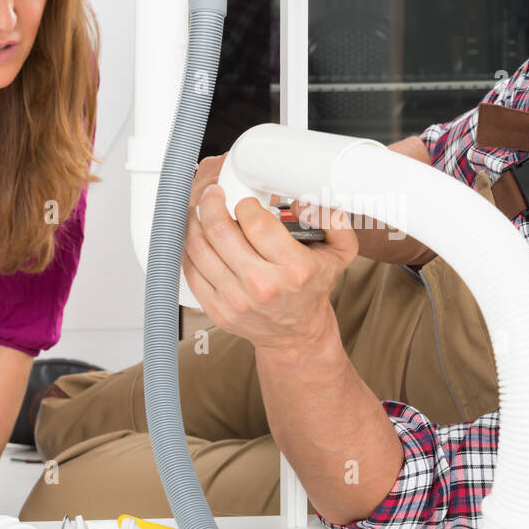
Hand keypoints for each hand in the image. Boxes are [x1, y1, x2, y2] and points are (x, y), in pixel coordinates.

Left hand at [182, 175, 358, 352]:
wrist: (297, 333)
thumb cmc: (313, 288)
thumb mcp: (340, 252)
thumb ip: (332, 217)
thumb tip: (301, 201)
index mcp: (295, 269)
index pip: (256, 223)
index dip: (246, 204)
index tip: (247, 203)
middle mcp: (264, 286)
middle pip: (221, 232)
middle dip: (212, 204)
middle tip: (214, 195)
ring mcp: (237, 300)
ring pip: (200, 249)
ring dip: (195, 223)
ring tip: (200, 212)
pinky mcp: (218, 310)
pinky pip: (192, 271)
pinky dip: (188, 249)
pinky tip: (196, 237)